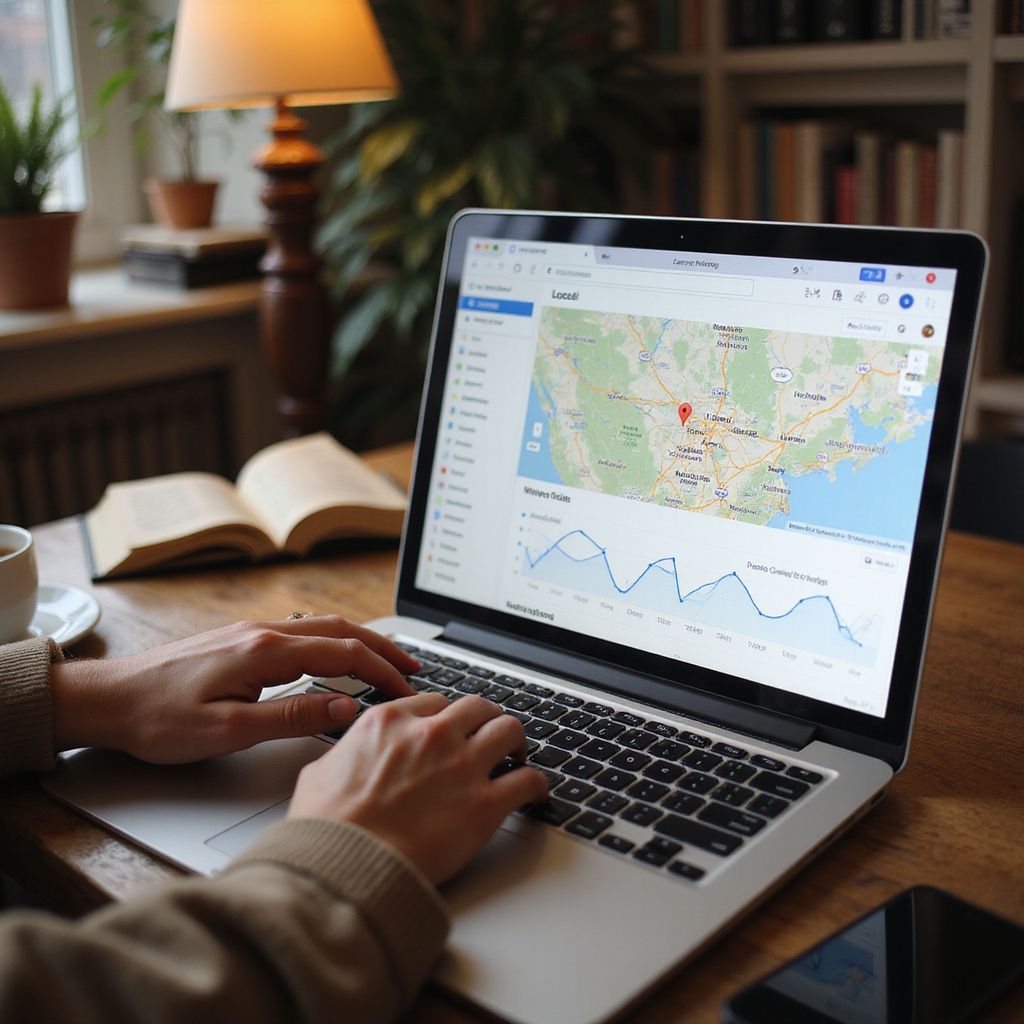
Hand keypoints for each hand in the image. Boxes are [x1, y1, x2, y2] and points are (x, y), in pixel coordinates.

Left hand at [49, 616, 418, 762]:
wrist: (104, 700)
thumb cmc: (157, 720)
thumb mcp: (226, 731)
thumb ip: (291, 717)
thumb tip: (345, 709)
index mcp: (265, 652)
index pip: (343, 655)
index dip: (382, 671)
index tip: (408, 690)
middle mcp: (262, 632)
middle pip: (341, 630)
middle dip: (382, 647)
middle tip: (414, 668)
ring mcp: (250, 632)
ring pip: (322, 627)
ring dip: (359, 642)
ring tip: (385, 661)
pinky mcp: (239, 640)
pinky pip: (301, 632)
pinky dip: (333, 643)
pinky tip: (335, 659)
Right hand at [288, 693, 548, 884]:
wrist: (344, 864)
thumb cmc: (327, 827)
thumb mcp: (319, 773)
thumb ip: (342, 756)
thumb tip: (342, 761)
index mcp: (391, 722)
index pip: (435, 703)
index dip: (446, 719)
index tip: (451, 732)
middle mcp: (431, 735)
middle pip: (478, 707)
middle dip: (486, 720)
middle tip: (489, 736)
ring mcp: (461, 766)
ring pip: (509, 730)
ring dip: (515, 742)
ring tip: (516, 756)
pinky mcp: (484, 804)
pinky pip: (527, 780)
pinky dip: (535, 784)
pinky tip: (534, 792)